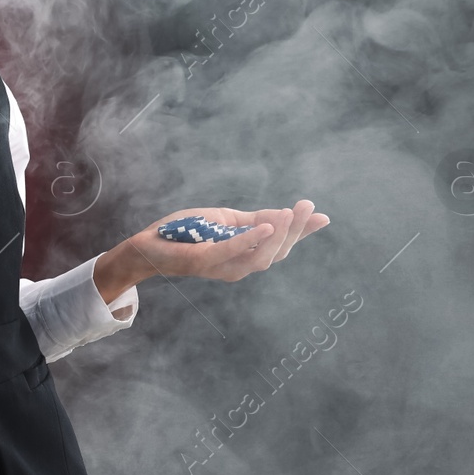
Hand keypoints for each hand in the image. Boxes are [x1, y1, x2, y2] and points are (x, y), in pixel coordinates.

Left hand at [115, 199, 330, 285]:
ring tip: (289, 213)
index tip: (323, 216)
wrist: (150, 245)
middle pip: (277, 253)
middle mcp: (239, 267)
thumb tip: (284, 213)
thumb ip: (253, 220)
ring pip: (261, 257)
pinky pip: (232, 251)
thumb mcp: (227, 221)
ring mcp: (222, 267)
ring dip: (278, 235)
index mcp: (246, 256)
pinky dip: (251, 239)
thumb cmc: (187, 233)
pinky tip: (266, 224)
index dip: (303, 233)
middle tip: (307, 207)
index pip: (282, 246)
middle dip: (295, 230)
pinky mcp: (205, 261)